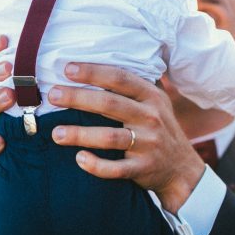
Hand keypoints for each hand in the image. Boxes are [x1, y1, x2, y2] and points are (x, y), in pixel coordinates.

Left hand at [47, 63, 204, 213]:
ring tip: (56, 133)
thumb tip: (94, 65)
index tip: (67, 69)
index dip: (93, 72)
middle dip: (78, 98)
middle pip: (109, 104)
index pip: (120, 78)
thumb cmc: (159, 129)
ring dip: (80, 134)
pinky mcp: (143, 168)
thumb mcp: (155, 103)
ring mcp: (148, 144)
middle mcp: (151, 117)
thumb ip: (132, 87)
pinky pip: (116, 169)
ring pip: (110, 137)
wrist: (182, 169)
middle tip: (52, 95)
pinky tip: (79, 159)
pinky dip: (96, 165)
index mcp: (151, 97)